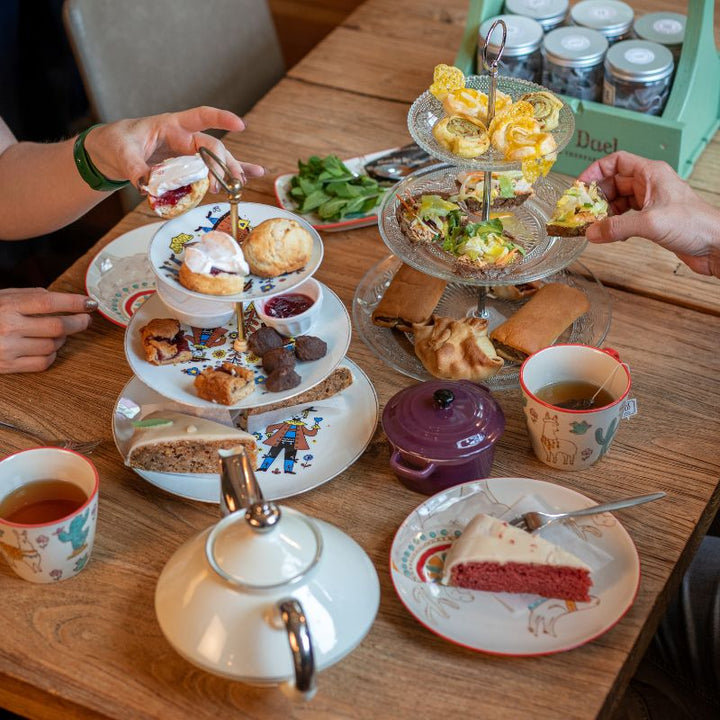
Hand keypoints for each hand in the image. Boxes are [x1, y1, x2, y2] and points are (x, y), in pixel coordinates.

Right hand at [0, 289, 93, 372]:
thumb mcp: (5, 297)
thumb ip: (33, 297)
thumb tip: (67, 301)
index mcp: (8, 305)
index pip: (49, 302)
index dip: (74, 302)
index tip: (91, 303)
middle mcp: (9, 326)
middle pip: (57, 326)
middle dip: (78, 323)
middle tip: (85, 319)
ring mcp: (8, 348)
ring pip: (53, 345)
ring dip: (62, 338)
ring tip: (57, 332)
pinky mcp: (9, 366)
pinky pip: (44, 362)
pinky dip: (51, 354)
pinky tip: (47, 347)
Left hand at [83, 106, 263, 192]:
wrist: (110, 152)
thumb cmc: (116, 143)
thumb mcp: (122, 154)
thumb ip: (136, 170)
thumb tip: (148, 186)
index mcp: (171, 125)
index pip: (200, 117)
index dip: (220, 119)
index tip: (239, 125)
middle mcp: (184, 137)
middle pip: (212, 147)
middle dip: (222, 164)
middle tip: (224, 184)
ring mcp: (188, 153)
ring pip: (217, 159)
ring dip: (230, 171)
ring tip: (240, 184)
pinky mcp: (188, 166)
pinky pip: (214, 169)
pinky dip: (232, 172)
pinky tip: (252, 175)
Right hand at [578, 151, 719, 277]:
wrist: (715, 244)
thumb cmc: (694, 224)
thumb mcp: (650, 223)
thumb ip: (617, 227)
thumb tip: (591, 233)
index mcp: (651, 173)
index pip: (616, 162)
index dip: (596, 171)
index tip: (580, 186)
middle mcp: (650, 185)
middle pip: (614, 183)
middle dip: (596, 196)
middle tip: (582, 211)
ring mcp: (651, 202)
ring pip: (618, 201)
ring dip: (604, 213)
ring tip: (593, 225)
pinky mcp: (652, 219)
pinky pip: (625, 217)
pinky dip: (615, 224)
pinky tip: (610, 234)